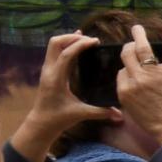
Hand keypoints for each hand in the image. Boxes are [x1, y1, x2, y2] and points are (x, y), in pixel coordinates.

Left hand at [9, 33, 111, 161]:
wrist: (40, 124)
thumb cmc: (58, 119)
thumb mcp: (80, 114)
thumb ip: (100, 112)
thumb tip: (120, 114)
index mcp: (56, 79)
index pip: (66, 54)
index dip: (80, 45)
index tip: (96, 41)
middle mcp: (49, 70)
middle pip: (55, 43)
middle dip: (73, 37)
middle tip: (90, 40)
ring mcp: (47, 69)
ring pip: (53, 45)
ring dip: (69, 39)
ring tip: (86, 40)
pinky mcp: (48, 70)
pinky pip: (55, 51)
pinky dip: (66, 45)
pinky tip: (78, 45)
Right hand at [115, 25, 161, 147]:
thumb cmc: (151, 121)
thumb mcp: (129, 108)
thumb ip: (125, 90)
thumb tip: (125, 74)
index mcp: (124, 89)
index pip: (121, 70)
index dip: (127, 68)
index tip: (132, 68)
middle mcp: (136, 79)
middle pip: (127, 55)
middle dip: (128, 47)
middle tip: (131, 42)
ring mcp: (153, 74)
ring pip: (144, 48)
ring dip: (139, 35)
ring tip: (137, 28)